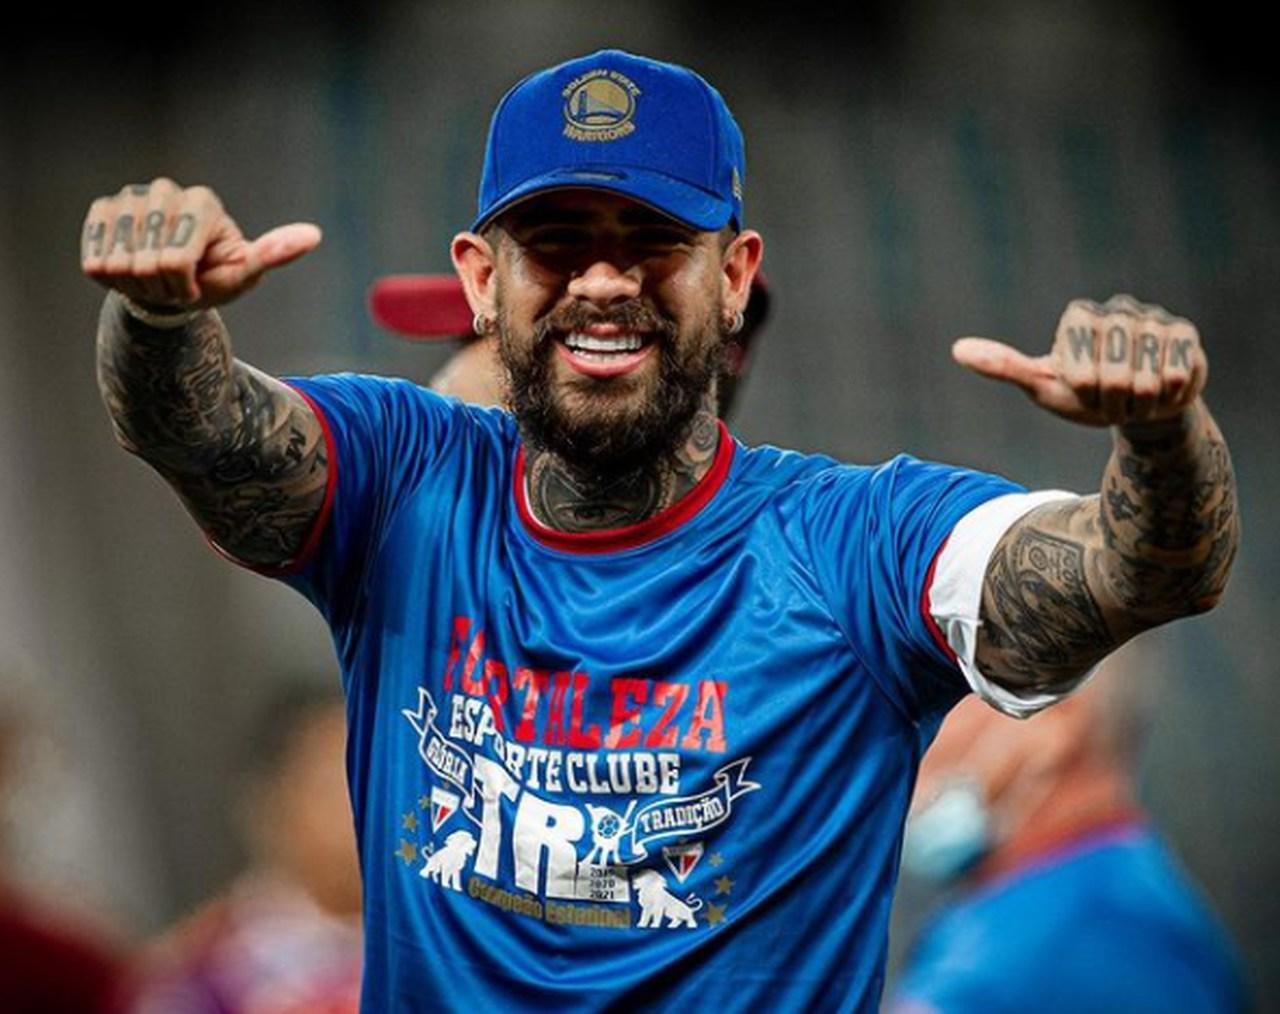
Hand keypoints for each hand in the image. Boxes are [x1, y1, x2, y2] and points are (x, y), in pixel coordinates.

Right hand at [80, 177, 321, 309]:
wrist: (172, 284)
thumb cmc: (214, 278)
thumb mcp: (244, 273)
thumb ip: (273, 254)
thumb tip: (313, 235)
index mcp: (202, 201)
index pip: (176, 261)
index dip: (185, 287)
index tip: (198, 281)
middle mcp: (163, 190)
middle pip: (148, 264)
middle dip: (163, 287)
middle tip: (176, 282)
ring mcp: (128, 197)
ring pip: (120, 263)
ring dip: (138, 285)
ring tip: (156, 277)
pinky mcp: (101, 211)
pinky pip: (97, 260)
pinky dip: (114, 277)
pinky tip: (131, 268)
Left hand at [952, 294, 1206, 425]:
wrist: (1137, 410)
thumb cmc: (1084, 396)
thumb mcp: (1042, 385)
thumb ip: (1004, 366)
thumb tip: (957, 349)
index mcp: (1079, 316)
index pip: (1077, 364)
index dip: (1082, 387)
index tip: (1082, 387)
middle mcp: (1118, 308)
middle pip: (1114, 373)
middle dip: (1111, 399)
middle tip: (1111, 396)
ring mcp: (1155, 319)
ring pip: (1146, 377)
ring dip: (1139, 401)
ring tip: (1134, 394)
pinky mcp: (1185, 335)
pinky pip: (1175, 374)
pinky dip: (1165, 395)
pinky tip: (1160, 388)